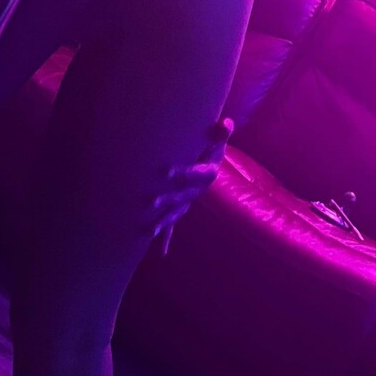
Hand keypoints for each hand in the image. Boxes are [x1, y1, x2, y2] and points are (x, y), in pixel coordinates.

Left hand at [152, 118, 233, 254]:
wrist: (210, 166)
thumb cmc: (211, 149)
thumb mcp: (217, 140)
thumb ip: (220, 133)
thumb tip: (225, 123)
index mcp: (207, 174)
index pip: (194, 173)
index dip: (182, 172)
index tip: (165, 170)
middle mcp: (197, 191)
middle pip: (181, 196)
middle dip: (167, 200)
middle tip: (152, 201)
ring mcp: (187, 202)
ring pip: (175, 213)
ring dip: (163, 221)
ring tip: (149, 230)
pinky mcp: (180, 208)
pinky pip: (173, 225)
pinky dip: (166, 238)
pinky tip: (161, 253)